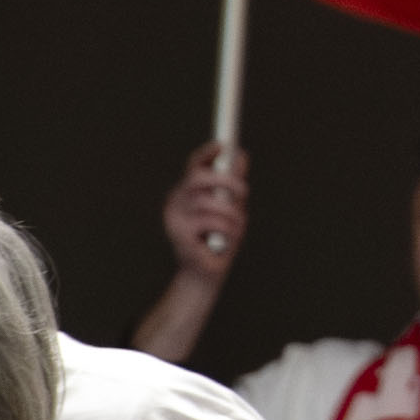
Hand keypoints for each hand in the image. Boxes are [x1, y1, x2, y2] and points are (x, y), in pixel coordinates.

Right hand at [162, 142, 247, 279]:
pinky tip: (227, 240)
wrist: (205, 274)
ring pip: (210, 203)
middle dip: (225, 180)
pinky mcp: (180, 235)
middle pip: (196, 178)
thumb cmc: (218, 239)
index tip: (223, 145)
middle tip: (243, 191)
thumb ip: (233, 185)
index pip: (193, 167)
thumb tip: (239, 155)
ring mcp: (175, 218)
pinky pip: (213, 223)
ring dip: (232, 215)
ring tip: (237, 227)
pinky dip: (229, 230)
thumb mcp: (230, 208)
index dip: (206, 154)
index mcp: (186, 193)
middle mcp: (176, 202)